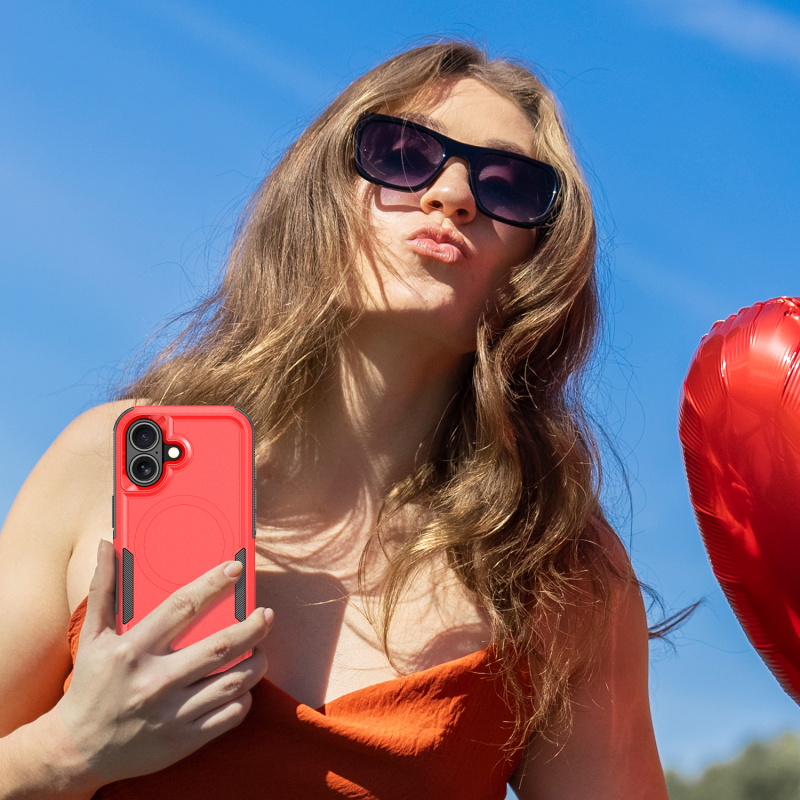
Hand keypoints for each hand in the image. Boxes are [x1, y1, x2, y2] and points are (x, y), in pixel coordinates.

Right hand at [55, 540, 273, 785]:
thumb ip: (103, 589)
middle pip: (220, 646)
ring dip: (256, 662)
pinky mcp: (182, 740)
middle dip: (252, 627)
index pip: (181, 606)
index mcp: (132, 650)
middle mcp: (154, 681)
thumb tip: (106, 544)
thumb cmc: (89, 685)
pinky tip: (243, 685)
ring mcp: (171, 714)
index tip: (235, 569)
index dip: (213, 584)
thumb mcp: (91, 636)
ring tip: (260, 648)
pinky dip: (244, 697)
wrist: (76, 751)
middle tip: (266, 614)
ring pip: (232, 682)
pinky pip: (229, 715)